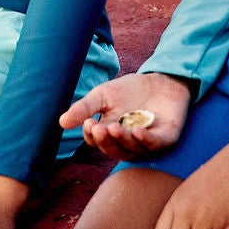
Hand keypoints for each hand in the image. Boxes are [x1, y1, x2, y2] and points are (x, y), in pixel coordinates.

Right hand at [61, 71, 191, 161]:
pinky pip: (155, 145)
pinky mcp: (166, 138)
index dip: (92, 135)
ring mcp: (147, 143)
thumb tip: (61, 123)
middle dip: (105, 140)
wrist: (161, 79)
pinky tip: (137, 131)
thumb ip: (85, 108)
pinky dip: (145, 140)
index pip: (97, 141)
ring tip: (114, 127)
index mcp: (110, 135)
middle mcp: (127, 143)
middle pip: (113, 149)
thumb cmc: (130, 90)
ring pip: (132, 150)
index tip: (88, 123)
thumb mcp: (103, 95)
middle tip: (99, 128)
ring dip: (122, 140)